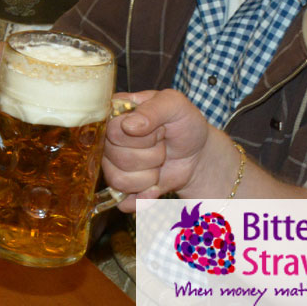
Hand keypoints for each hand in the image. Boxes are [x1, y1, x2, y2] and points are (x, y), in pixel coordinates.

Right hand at [102, 89, 211, 210]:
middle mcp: (108, 139)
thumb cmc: (185, 123)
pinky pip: (122, 200)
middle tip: (162, 144)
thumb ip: (153, 109)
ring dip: (149, 175)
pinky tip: (156, 187)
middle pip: (115, 156)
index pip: (112, 130)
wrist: (198, 153)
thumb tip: (129, 126)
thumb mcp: (175, 105)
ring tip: (160, 161)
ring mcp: (113, 163)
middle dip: (150, 155)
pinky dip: (143, 197)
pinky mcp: (122, 187)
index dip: (140, 136)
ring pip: (118, 180)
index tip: (159, 130)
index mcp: (115, 113)